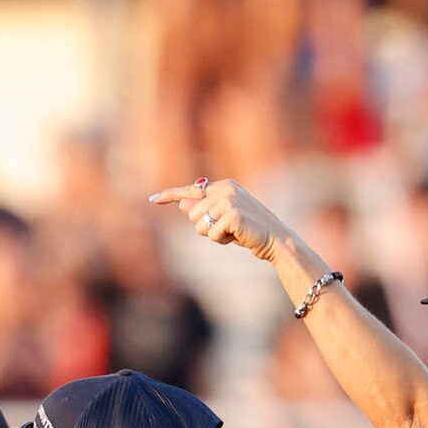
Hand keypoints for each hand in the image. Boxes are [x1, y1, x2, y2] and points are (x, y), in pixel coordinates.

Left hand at [147, 178, 297, 265]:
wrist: (274, 239)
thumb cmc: (247, 230)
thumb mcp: (222, 219)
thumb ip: (204, 210)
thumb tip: (181, 205)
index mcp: (223, 186)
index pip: (190, 190)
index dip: (170, 195)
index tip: (152, 199)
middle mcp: (225, 189)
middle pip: (191, 214)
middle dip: (203, 227)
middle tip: (225, 229)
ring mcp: (229, 200)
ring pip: (199, 225)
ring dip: (212, 235)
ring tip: (231, 233)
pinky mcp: (232, 214)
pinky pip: (210, 234)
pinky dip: (220, 241)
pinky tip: (236, 237)